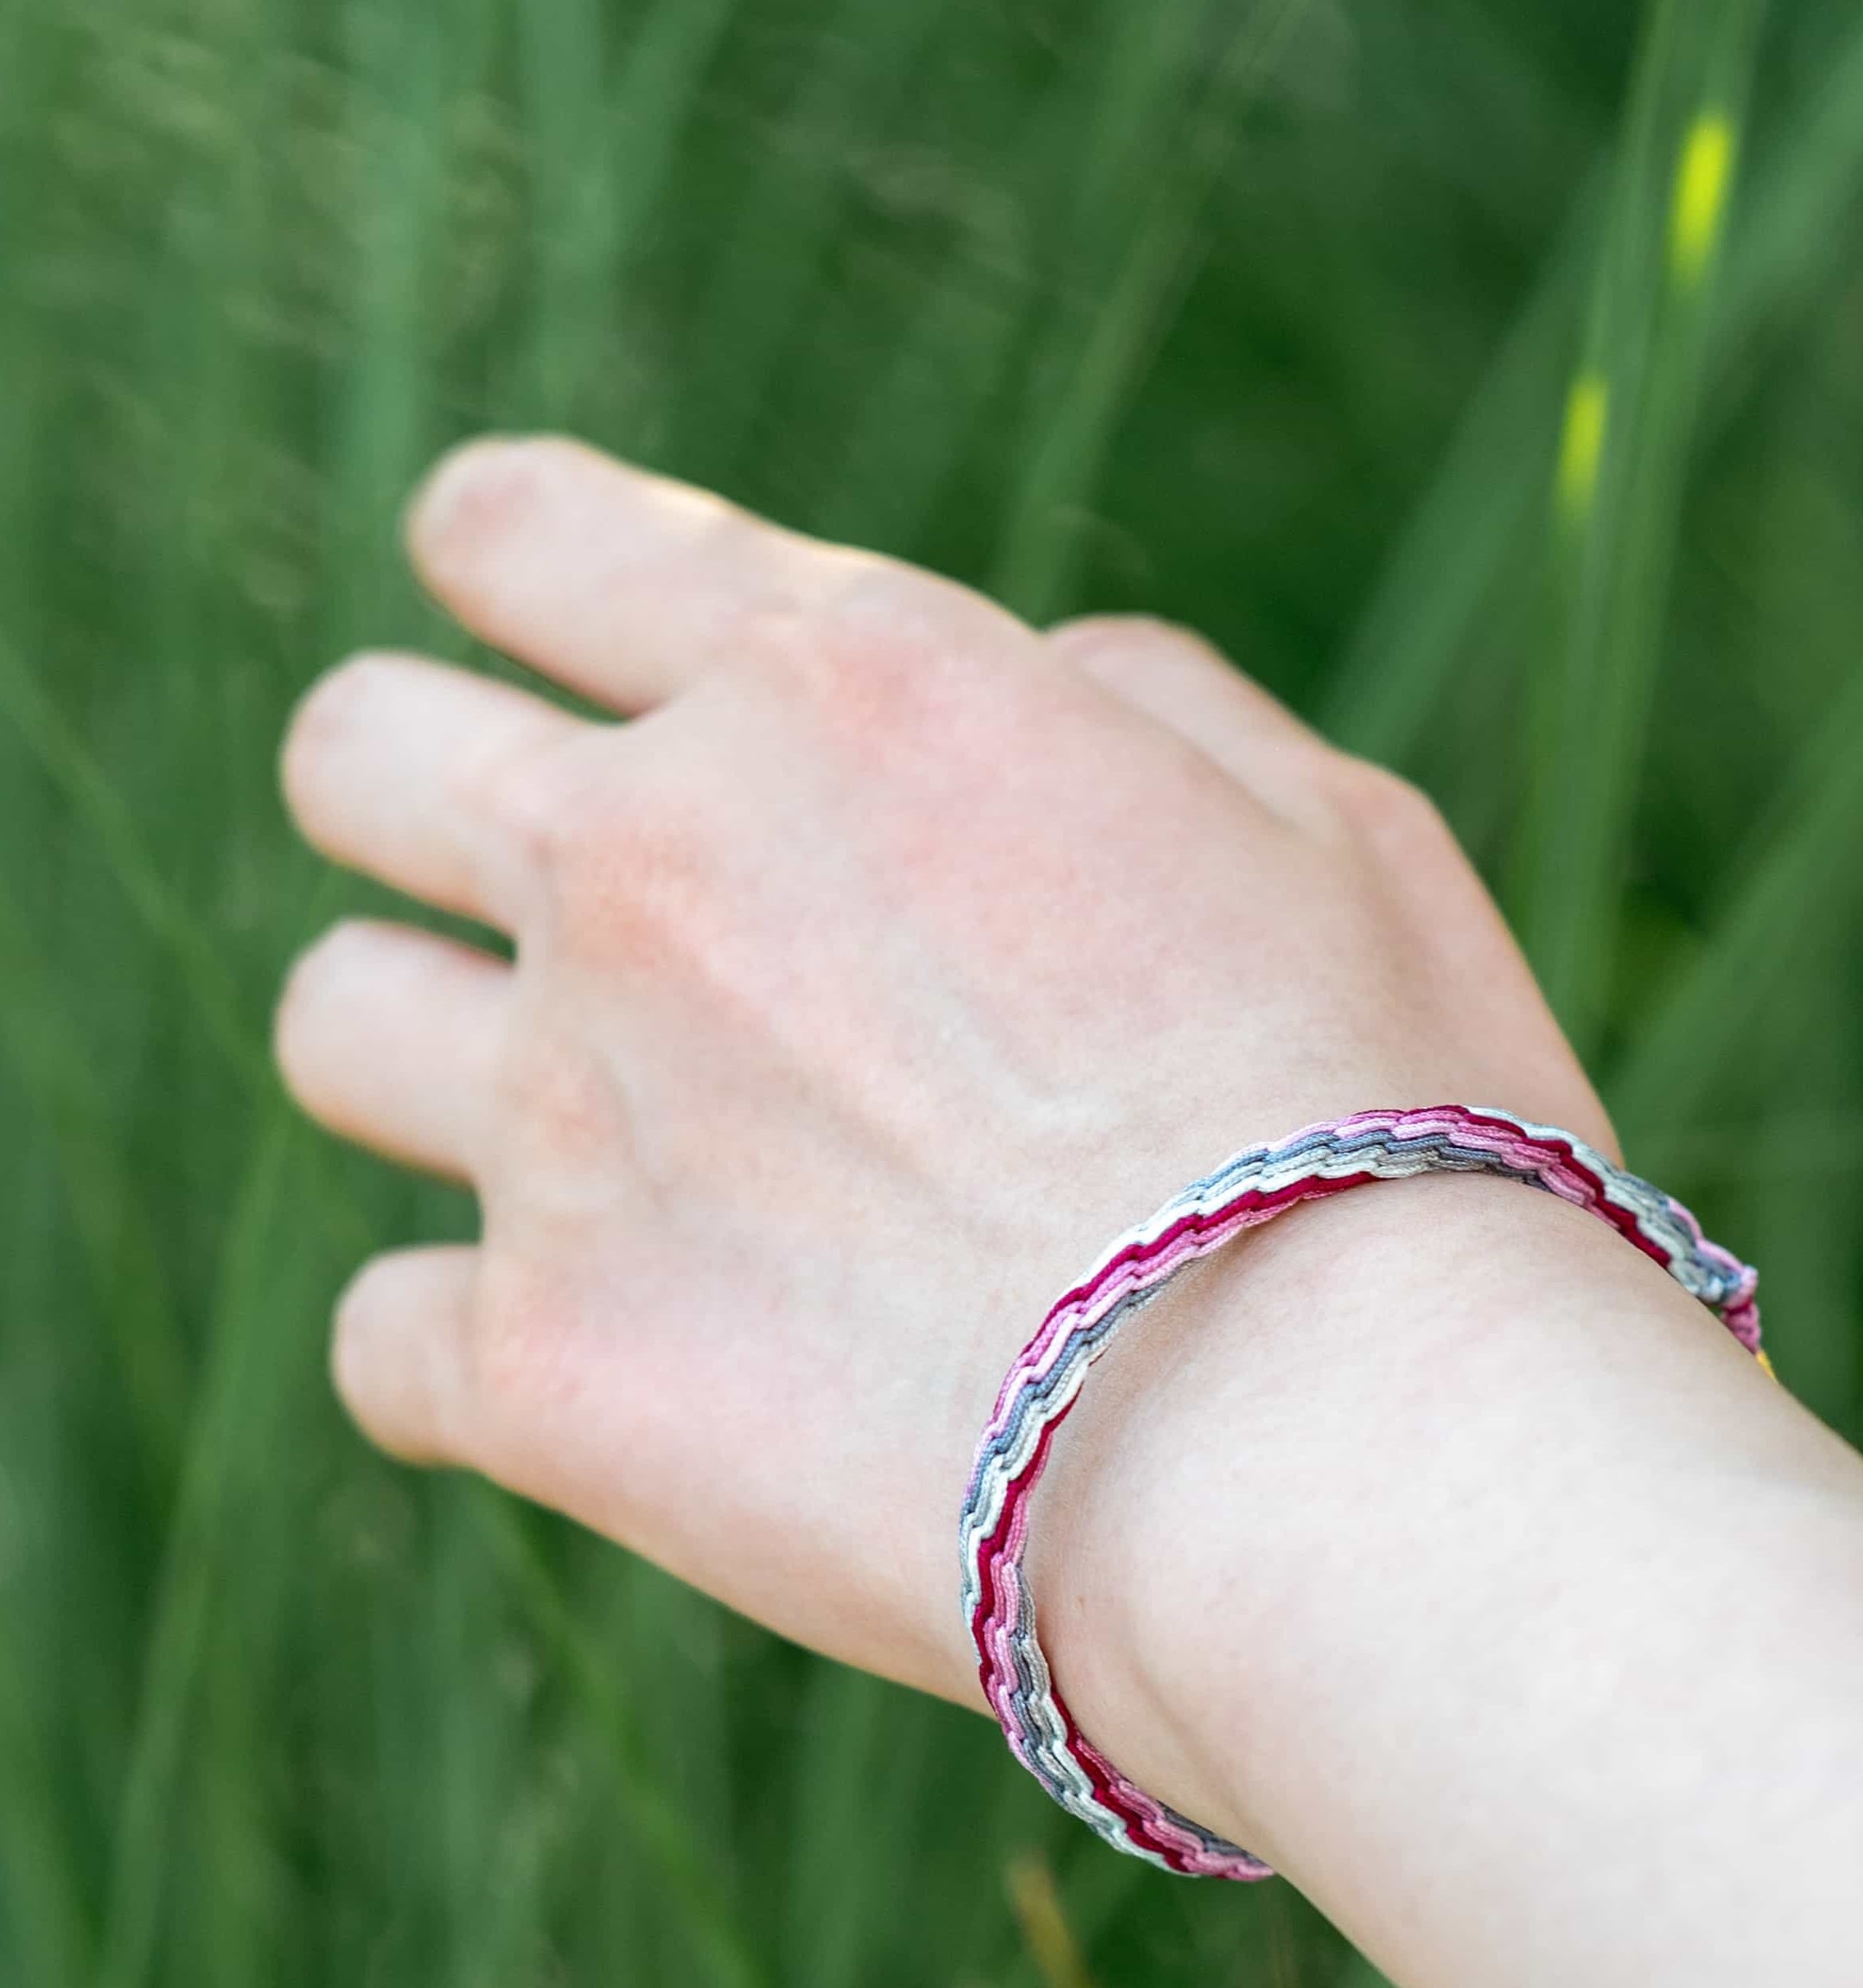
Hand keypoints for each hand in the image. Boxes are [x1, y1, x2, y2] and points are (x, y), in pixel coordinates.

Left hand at [274, 435, 1601, 1697]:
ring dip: (442, 1065)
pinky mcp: (546, 1369)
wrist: (1348, 1459)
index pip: (523, 528)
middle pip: (356, 751)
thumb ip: (1137, 704)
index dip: (524, 574)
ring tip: (611, 1159)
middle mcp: (655, 863)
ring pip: (338, 1025)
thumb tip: (1033, 680)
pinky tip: (632, 1382)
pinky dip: (483, 1353)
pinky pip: (385, 1337)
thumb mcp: (1339, 831)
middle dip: (429, 803)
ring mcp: (569, 1117)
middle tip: (578, 915)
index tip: (572, 657)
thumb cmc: (1400, 1137)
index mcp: (846, 685)